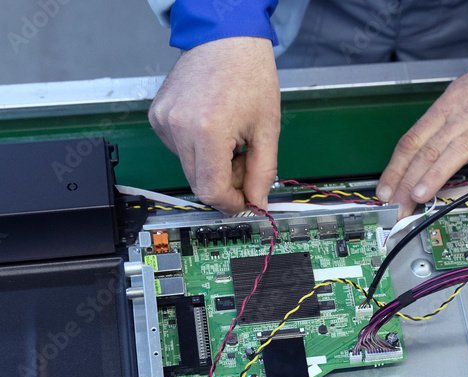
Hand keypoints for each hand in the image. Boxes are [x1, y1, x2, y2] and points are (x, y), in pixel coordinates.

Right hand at [148, 37, 279, 213]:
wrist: (225, 39)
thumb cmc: (249, 75)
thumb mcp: (267, 130)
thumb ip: (263, 173)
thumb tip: (257, 203)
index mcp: (207, 131)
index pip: (211, 190)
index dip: (231, 204)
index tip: (246, 203)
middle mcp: (178, 127)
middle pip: (198, 183)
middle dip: (226, 184)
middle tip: (246, 164)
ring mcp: (163, 120)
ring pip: (189, 168)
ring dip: (213, 166)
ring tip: (233, 141)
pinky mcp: (157, 116)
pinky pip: (179, 149)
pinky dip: (199, 150)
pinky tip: (214, 129)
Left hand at [377, 59, 467, 216]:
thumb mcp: (460, 94)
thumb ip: (442, 124)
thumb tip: (419, 155)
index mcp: (447, 108)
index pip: (413, 140)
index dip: (396, 168)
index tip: (385, 190)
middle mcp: (465, 118)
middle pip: (429, 150)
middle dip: (408, 180)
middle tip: (397, 204)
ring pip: (457, 152)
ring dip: (435, 175)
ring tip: (419, 196)